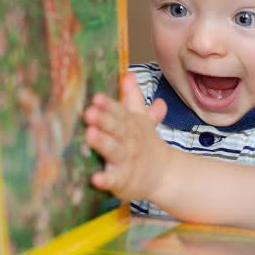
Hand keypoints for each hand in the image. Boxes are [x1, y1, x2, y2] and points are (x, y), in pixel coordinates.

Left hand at [84, 72, 167, 200]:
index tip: (96, 97)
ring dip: (103, 143)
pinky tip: (95, 178)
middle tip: (89, 112)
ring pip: (114, 151)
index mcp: (132, 125)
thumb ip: (134, 97)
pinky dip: (105, 180)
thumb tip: (129, 73)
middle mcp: (130, 141)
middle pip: (117, 129)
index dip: (109, 105)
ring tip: (90, 134)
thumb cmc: (145, 144)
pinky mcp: (123, 181)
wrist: (164, 174)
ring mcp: (127, 161)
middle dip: (104, 120)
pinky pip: (114, 180)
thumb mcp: (141, 120)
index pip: (120, 112)